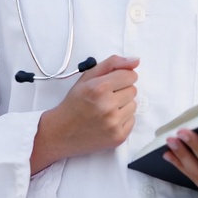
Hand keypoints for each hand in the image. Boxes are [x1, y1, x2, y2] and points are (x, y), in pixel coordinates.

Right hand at [30, 55, 138, 173]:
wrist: (61, 133)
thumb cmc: (74, 103)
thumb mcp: (87, 77)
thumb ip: (112, 64)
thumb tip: (136, 61)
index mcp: (99, 88)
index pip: (130, 75)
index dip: (121, 77)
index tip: (111, 83)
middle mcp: (107, 106)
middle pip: (133, 90)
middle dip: (121, 92)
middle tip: (104, 98)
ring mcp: (114, 123)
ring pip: (134, 105)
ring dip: (123, 106)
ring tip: (105, 110)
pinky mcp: (119, 137)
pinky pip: (132, 121)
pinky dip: (123, 120)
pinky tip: (108, 121)